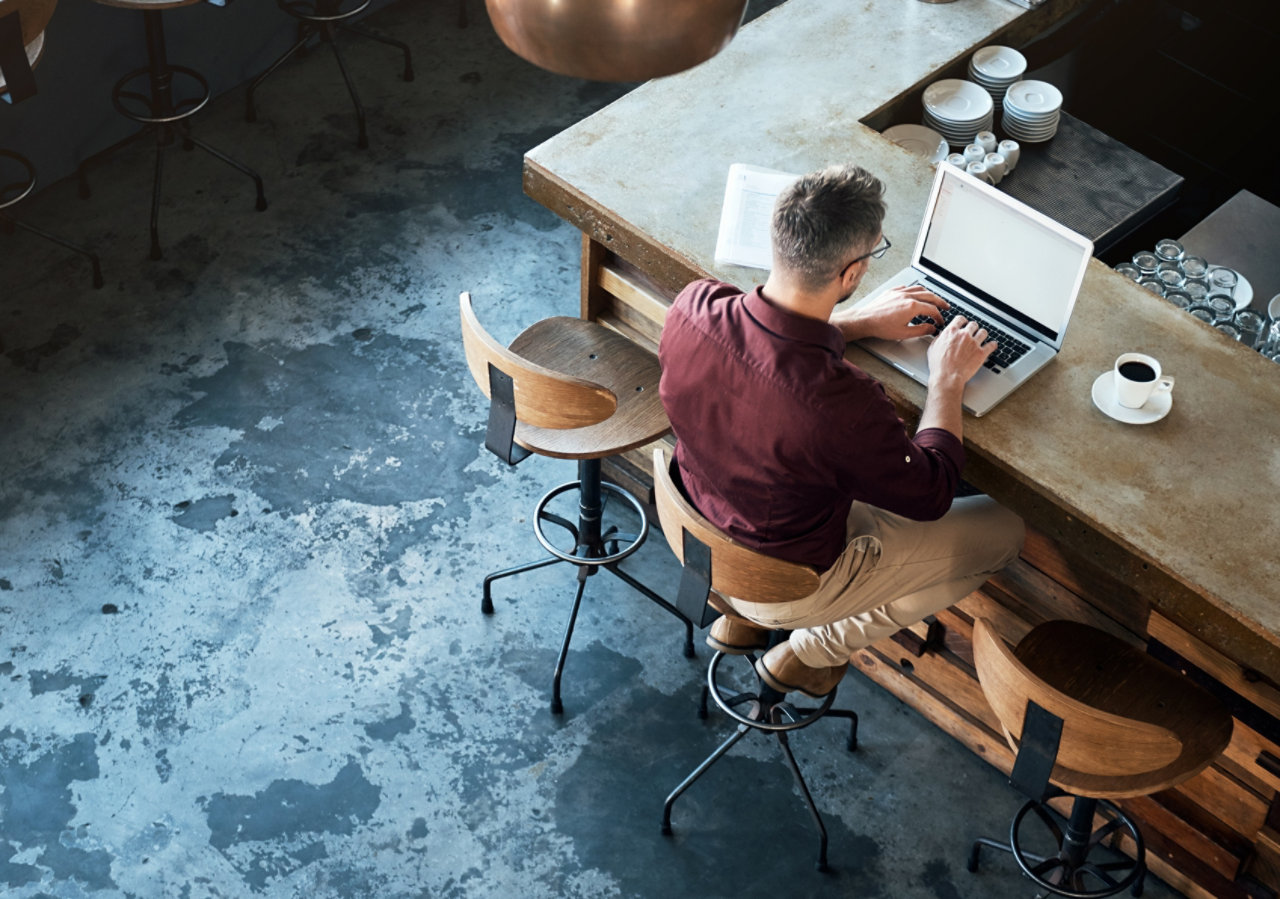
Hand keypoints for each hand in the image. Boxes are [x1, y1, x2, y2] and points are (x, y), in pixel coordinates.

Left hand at [831, 285, 948, 340]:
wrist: (864, 320)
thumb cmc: (881, 327)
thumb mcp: (904, 333)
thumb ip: (921, 330)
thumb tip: (932, 328)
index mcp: (912, 306)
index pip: (932, 309)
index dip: (939, 316)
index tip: (940, 321)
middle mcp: (907, 296)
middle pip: (930, 296)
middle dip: (940, 301)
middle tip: (945, 306)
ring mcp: (899, 292)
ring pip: (919, 289)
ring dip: (929, 294)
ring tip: (933, 299)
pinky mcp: (892, 291)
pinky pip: (907, 287)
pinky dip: (915, 290)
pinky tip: (915, 294)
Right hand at [926, 316, 996, 388]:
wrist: (947, 377)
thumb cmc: (939, 365)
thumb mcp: (933, 348)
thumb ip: (939, 339)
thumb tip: (942, 336)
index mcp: (951, 332)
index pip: (960, 319)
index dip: (963, 321)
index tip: (964, 323)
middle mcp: (964, 335)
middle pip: (973, 324)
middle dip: (973, 328)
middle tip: (972, 332)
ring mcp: (974, 343)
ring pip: (983, 332)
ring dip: (982, 335)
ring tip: (981, 338)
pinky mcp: (981, 353)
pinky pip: (992, 345)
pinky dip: (992, 345)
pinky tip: (992, 345)